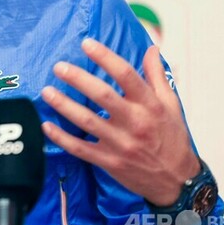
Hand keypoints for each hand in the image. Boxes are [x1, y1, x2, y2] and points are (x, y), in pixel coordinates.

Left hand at [40, 38, 199, 205]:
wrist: (177, 181)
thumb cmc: (172, 138)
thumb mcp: (171, 104)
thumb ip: (157, 75)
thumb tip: (152, 48)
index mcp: (149, 105)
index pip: (127, 75)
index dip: (105, 57)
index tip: (86, 43)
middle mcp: (135, 122)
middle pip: (102, 96)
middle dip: (78, 79)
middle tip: (59, 67)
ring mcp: (120, 144)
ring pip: (87, 121)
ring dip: (64, 105)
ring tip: (46, 91)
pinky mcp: (109, 161)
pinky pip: (80, 149)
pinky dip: (61, 138)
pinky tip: (46, 126)